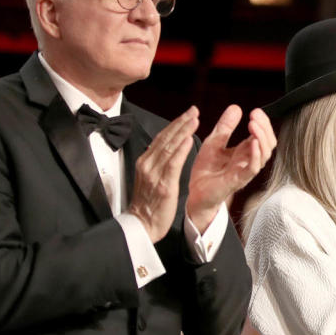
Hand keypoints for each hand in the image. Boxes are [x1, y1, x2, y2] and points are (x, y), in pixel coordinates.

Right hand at [128, 106, 198, 242]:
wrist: (141, 225)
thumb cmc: (149, 203)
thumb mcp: (151, 178)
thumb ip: (158, 163)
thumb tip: (166, 149)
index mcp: (146, 162)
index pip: (162, 138)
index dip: (175, 124)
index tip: (188, 114)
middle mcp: (148, 164)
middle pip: (166, 138)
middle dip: (181, 122)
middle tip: (194, 109)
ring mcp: (154, 174)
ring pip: (169, 147)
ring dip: (182, 131)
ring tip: (194, 118)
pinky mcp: (163, 185)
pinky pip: (172, 164)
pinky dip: (181, 150)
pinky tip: (189, 139)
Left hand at [186, 106, 276, 232]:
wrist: (194, 193)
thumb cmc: (206, 170)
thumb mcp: (214, 141)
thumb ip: (225, 126)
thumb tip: (236, 107)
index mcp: (244, 151)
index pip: (263, 135)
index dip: (263, 123)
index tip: (255, 111)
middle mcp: (249, 161)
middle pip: (269, 143)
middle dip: (265, 128)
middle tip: (255, 116)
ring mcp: (245, 171)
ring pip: (265, 155)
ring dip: (262, 138)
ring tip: (253, 125)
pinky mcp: (238, 180)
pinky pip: (253, 168)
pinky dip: (256, 155)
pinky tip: (252, 143)